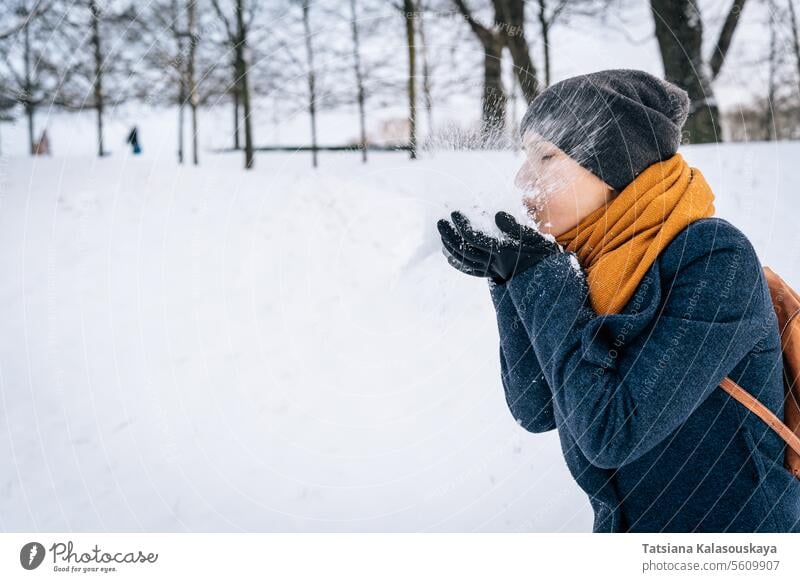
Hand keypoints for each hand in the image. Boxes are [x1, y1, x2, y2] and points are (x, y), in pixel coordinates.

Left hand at [439, 211, 560, 283]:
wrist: (548, 281)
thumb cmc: (543, 255)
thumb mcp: (534, 237)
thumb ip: (515, 227)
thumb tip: (497, 214)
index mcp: (502, 252)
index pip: (474, 238)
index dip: (462, 226)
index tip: (455, 214)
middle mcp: (493, 263)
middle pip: (464, 250)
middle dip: (450, 236)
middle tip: (440, 222)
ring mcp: (492, 271)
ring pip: (464, 261)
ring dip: (450, 247)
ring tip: (442, 235)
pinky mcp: (492, 276)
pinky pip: (470, 271)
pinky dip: (458, 263)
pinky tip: (450, 256)